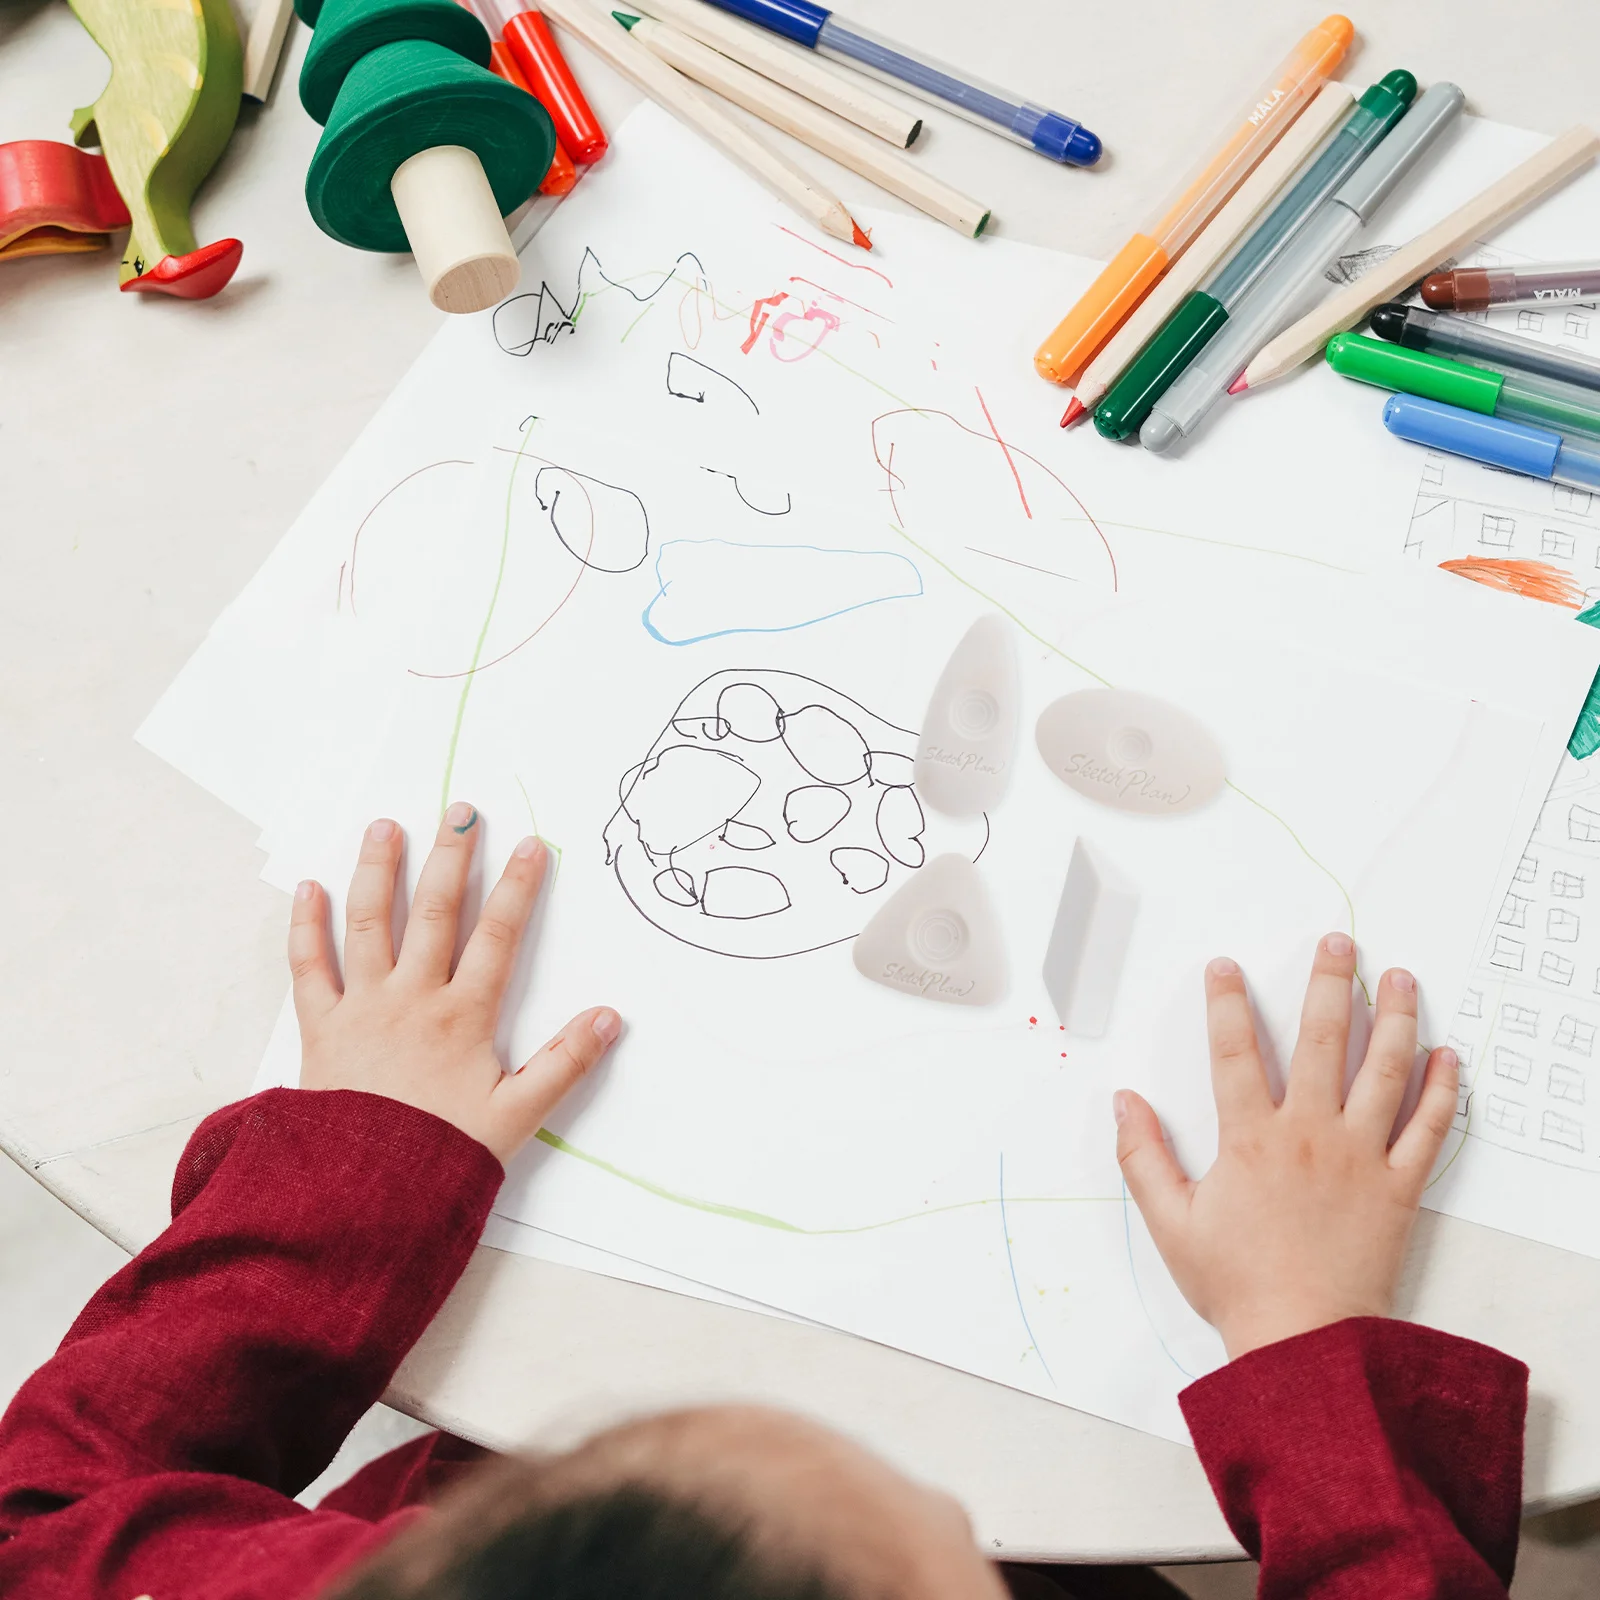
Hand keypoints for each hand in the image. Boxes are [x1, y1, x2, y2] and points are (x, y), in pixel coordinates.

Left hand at [288, 803, 619, 1163]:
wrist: (359, 1197)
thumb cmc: (441, 1157)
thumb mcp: (517, 1116)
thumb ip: (565, 1064)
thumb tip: (611, 1017)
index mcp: (463, 1017)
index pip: (499, 937)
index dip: (519, 888)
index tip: (531, 844)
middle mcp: (412, 999)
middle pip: (436, 913)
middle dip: (452, 858)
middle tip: (461, 811)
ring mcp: (362, 1008)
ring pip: (370, 924)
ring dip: (379, 871)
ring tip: (386, 827)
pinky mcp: (320, 1028)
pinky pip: (308, 967)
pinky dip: (306, 926)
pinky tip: (310, 888)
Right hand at [1114, 934, 1458, 1359]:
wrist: (1305, 1343)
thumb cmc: (1237, 1285)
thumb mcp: (1170, 1222)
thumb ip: (1141, 1156)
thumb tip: (1123, 1101)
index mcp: (1251, 1138)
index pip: (1233, 1050)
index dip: (1226, 1002)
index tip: (1225, 966)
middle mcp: (1309, 1134)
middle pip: (1322, 1040)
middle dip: (1330, 983)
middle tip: (1339, 943)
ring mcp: (1360, 1157)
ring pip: (1384, 1071)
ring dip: (1395, 1018)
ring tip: (1401, 978)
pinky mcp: (1399, 1187)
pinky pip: (1428, 1129)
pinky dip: (1442, 1090)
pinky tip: (1447, 1057)